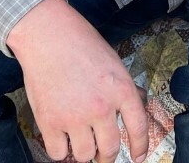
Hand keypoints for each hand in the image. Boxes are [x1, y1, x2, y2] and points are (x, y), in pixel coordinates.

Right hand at [7, 0, 147, 162]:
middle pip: (110, 149)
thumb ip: (125, 87)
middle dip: (107, 156)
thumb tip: (137, 102)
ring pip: (85, 156)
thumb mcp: (114, 62)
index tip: (138, 157)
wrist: (48, 36)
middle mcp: (101, 107)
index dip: (140, 147)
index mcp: (121, 90)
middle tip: (103, 154)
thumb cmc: (81, 44)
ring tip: (80, 141)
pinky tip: (62, 140)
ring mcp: (75, 117)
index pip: (138, 128)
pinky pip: (58, 154)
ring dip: (84, 153)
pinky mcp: (50, 122)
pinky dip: (60, 151)